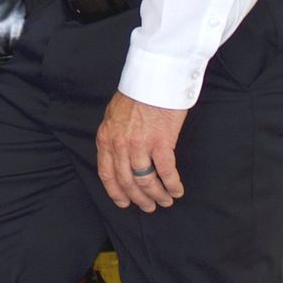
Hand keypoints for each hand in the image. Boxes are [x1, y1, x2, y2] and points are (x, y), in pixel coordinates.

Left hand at [97, 94, 186, 212]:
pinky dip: (172, 185)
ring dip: (157, 195)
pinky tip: (177, 191)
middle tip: (149, 207)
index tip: (124, 203)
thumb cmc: (138, 91)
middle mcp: (120, 145)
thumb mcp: (115, 114)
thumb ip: (114, 135)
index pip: (107, 174)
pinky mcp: (161, 142)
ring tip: (165, 201)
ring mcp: (139, 145)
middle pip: (127, 182)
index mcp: (106, 138)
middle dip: (139, 199)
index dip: (116, 192)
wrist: (155, 76)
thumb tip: (120, 153)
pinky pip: (165, 172)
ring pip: (146, 181)